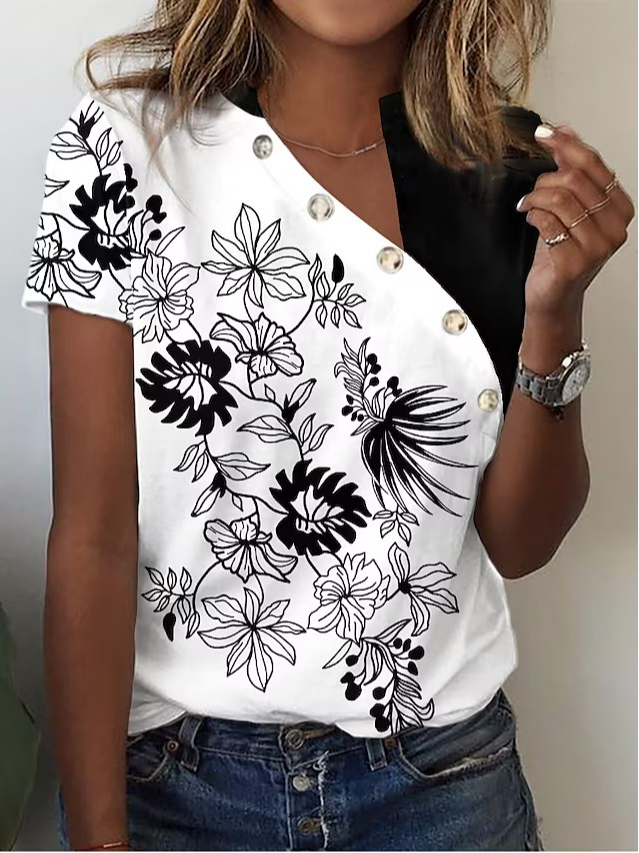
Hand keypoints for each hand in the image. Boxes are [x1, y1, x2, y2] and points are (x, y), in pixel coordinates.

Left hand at [517, 124, 633, 318]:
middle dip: (545, 180)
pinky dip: (533, 216)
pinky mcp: (575, 262)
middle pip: (575, 179)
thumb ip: (571, 170)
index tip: (543, 133)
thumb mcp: (569, 206)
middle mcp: (615, 227)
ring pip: (560, 199)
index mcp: (619, 208)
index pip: (594, 164)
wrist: (553, 296)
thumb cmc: (561, 252)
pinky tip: (530, 220)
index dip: (566, 144)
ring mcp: (597, 247)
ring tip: (528, 206)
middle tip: (533, 192)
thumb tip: (566, 130)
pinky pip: (548, 223)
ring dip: (536, 198)